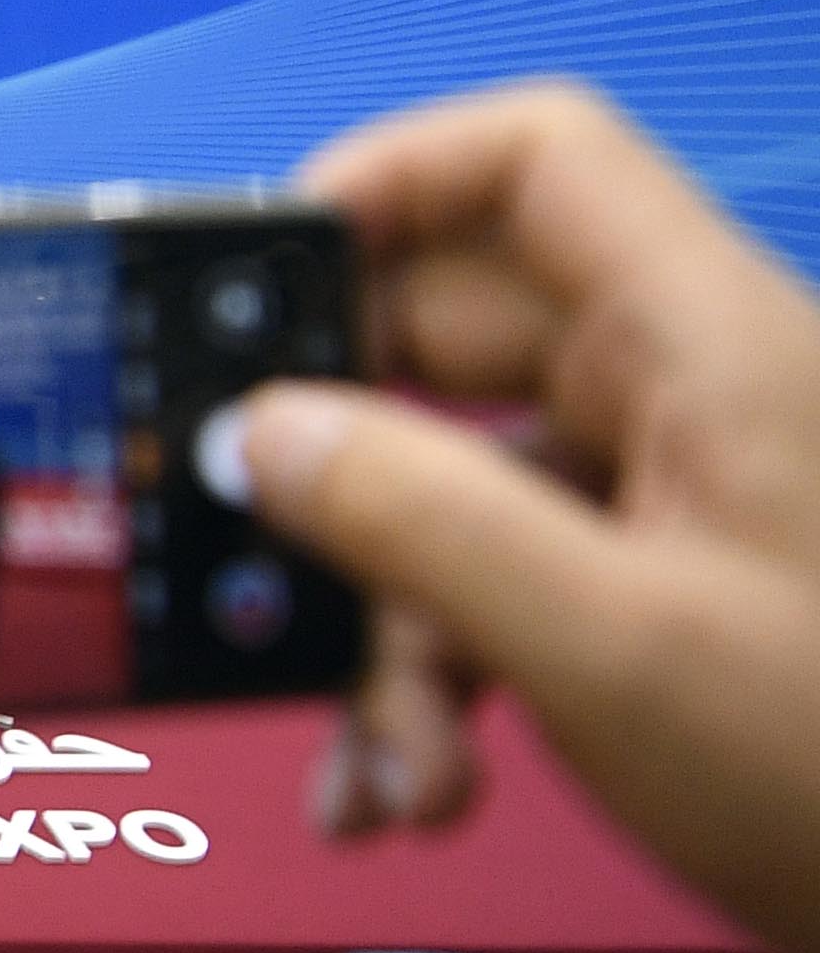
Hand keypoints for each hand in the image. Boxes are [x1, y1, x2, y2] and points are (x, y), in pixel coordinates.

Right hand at [244, 81, 819, 952]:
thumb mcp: (604, 646)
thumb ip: (414, 519)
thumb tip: (258, 432)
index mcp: (706, 350)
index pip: (534, 164)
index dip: (386, 184)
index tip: (254, 279)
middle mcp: (693, 399)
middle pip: (454, 347)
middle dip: (341, 472)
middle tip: (247, 543)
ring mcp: (682, 500)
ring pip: (465, 494)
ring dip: (388, 629)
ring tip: (383, 764)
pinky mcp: (669, 593)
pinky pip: (509, 588)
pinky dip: (442, 681)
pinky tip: (417, 788)